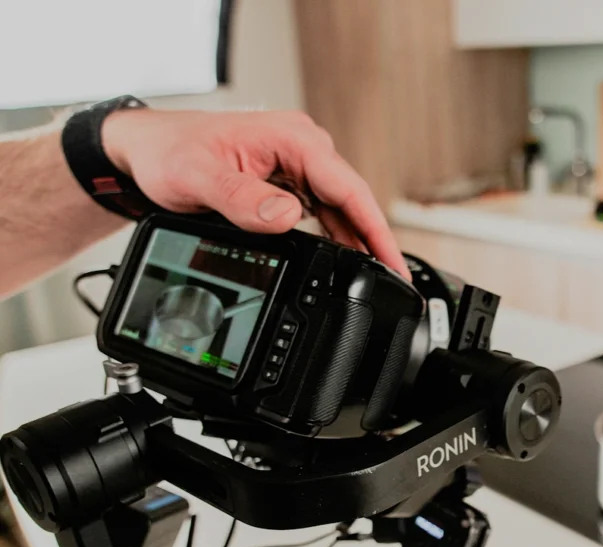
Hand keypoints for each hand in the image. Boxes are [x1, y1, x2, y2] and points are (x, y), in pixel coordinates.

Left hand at [102, 108, 409, 278]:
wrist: (144, 151)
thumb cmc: (168, 153)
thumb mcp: (200, 178)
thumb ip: (243, 199)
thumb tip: (287, 217)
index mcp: (292, 139)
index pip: (349, 189)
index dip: (376, 231)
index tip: (392, 264)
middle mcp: (301, 148)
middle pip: (352, 202)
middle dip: (372, 243)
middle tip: (389, 284)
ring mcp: (297, 165)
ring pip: (340, 209)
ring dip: (355, 243)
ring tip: (371, 280)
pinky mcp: (288, 181)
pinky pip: (322, 211)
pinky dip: (334, 237)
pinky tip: (341, 261)